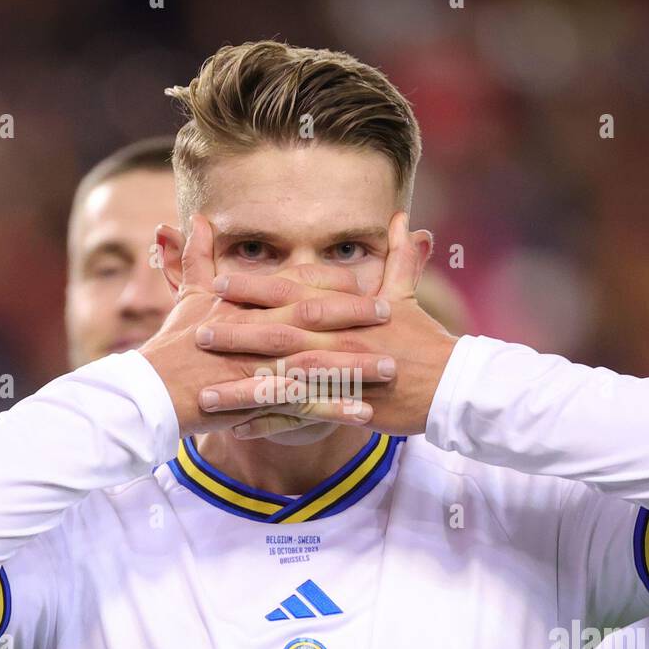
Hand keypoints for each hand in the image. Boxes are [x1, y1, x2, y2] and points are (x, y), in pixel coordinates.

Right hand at [138, 215, 398, 436]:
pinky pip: (302, 406)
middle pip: (314, 317)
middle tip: (390, 314)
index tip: (363, 282)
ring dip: (356, 366)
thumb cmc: (169, 347)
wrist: (147, 394)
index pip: (295, 286)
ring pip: (316, 361)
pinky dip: (334, 409)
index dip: (331, 283)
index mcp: (245, 304)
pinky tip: (364, 413)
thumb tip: (202, 219)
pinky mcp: (255, 401)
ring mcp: (257, 366)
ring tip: (392, 369)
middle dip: (355, 315)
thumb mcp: (186, 297)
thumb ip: (198, 257)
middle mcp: (255, 330)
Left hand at [194, 212, 457, 437]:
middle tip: (196, 330)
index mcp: (345, 310)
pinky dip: (267, 423)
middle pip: (278, 332)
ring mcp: (340, 375)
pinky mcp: (345, 407)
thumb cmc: (427, 341)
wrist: (452, 387)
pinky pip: (299, 418)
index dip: (254, 287)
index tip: (219, 282)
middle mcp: (338, 338)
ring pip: (281, 378)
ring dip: (241, 385)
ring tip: (204, 391)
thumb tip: (404, 219)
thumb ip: (399, 257)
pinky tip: (236, 429)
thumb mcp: (410, 296)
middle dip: (236, 331)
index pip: (292, 293)